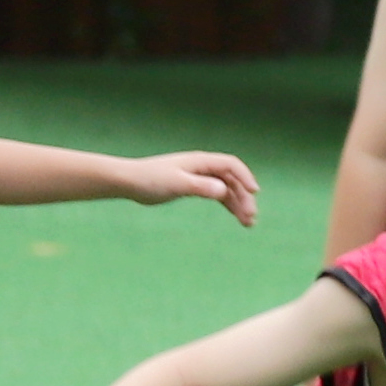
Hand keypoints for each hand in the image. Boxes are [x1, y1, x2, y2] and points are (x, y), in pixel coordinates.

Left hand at [131, 151, 261, 227]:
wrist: (130, 182)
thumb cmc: (151, 180)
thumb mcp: (177, 184)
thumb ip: (200, 186)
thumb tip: (223, 190)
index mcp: (201, 162)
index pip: (231, 165)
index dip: (245, 177)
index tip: (254, 193)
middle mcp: (203, 167)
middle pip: (232, 180)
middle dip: (244, 198)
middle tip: (251, 218)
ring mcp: (199, 177)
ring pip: (227, 189)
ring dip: (239, 204)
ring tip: (248, 223)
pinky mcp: (194, 186)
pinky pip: (218, 194)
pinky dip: (228, 204)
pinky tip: (236, 217)